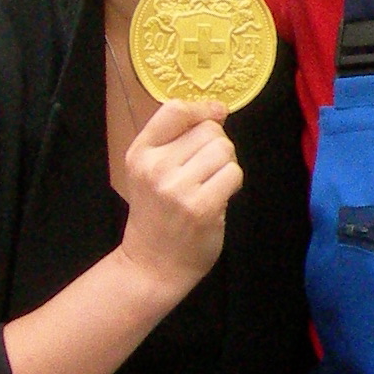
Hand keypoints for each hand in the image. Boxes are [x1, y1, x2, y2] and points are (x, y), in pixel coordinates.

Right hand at [117, 100, 242, 299]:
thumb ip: (179, 138)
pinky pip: (234, 174)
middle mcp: (155, 167)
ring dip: (226, 166)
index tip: (214, 116)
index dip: (201, 109)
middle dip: (217, 147)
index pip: (174, 109)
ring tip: (210, 185)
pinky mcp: (201, 206)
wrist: (153, 265)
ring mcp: (177, 188)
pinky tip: (217, 198)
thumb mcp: (152, 171)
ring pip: (224, 150)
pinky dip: (232, 184)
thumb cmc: (158, 214)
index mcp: (140, 153)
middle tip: (205, 171)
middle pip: (209, 130)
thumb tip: (218, 109)